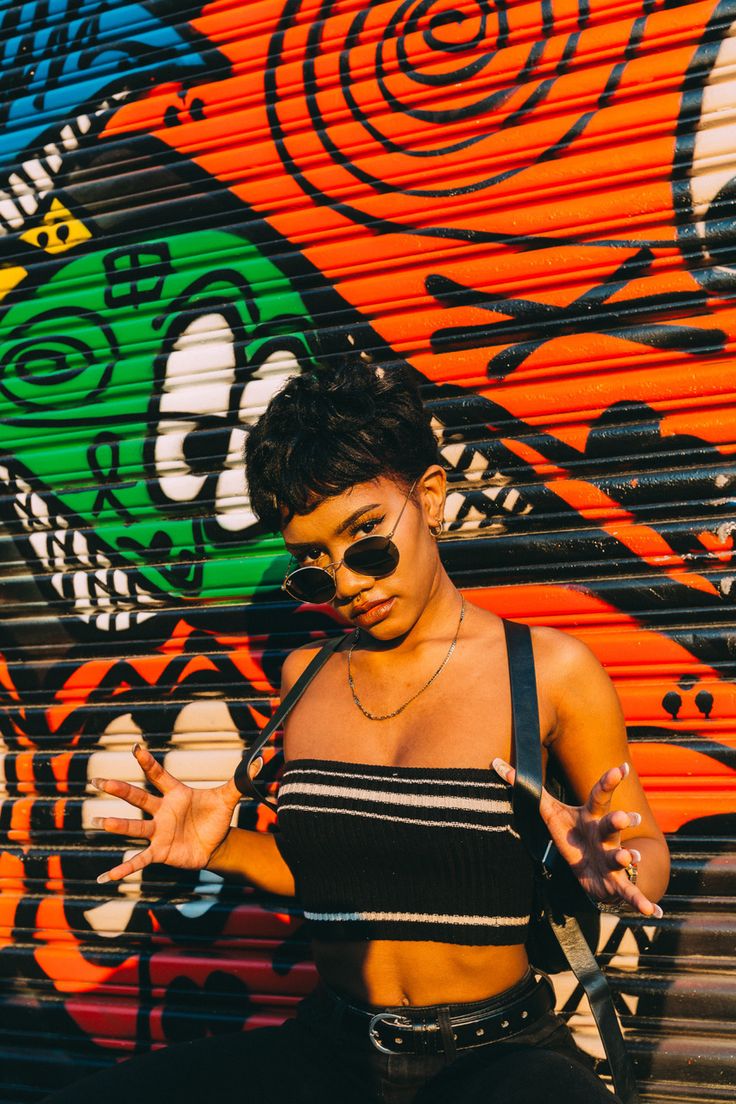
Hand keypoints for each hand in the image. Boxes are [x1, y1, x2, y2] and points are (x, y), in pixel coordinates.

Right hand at [89, 745, 242, 883]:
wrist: (217, 844)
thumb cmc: (215, 816)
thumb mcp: (228, 797)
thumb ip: (240, 780)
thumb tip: (260, 761)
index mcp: (176, 794)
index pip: (159, 775)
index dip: (148, 762)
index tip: (135, 747)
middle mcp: (162, 811)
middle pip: (138, 798)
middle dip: (119, 789)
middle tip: (97, 779)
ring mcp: (158, 832)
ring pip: (135, 826)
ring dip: (117, 825)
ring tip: (99, 821)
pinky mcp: (160, 852)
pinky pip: (139, 860)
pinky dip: (122, 869)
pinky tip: (105, 877)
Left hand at [492, 757, 663, 918]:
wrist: (589, 866)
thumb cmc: (571, 833)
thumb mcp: (549, 811)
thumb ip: (527, 788)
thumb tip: (495, 763)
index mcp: (591, 816)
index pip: (599, 795)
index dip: (609, 781)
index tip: (621, 767)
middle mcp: (605, 835)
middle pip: (612, 824)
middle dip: (618, 821)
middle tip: (625, 816)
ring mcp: (612, 858)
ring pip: (621, 856)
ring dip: (628, 858)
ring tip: (630, 858)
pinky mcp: (614, 882)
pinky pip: (629, 892)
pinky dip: (641, 902)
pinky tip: (653, 913)